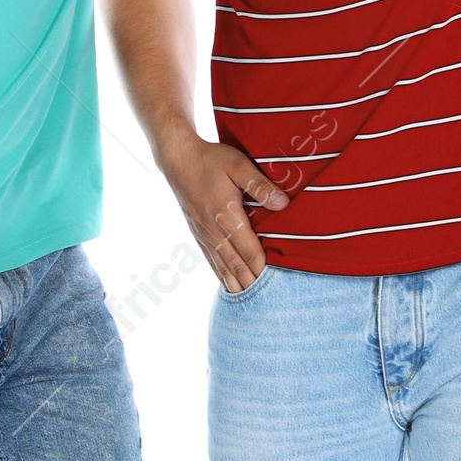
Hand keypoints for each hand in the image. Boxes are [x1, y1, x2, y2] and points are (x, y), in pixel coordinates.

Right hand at [158, 128, 288, 290]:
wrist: (178, 159)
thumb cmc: (211, 159)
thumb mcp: (238, 165)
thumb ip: (260, 185)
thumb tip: (282, 204)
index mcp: (226, 215)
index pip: (248, 249)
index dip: (261, 267)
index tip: (275, 282)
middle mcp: (213, 229)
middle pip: (236, 263)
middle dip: (250, 281)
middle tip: (266, 301)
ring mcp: (203, 233)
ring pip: (222, 265)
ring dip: (235, 283)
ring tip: (248, 300)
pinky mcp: (197, 232)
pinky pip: (210, 259)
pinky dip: (220, 274)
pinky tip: (227, 285)